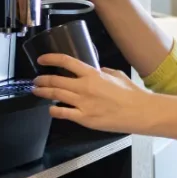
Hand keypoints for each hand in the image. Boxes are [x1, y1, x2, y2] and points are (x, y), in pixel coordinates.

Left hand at [31, 53, 156, 134]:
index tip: (42, 59)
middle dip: (42, 79)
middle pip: (56, 80)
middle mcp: (84, 87)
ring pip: (56, 96)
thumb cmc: (132, 94)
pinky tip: (51, 109)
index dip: (51, 59)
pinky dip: (54, 111)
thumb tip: (97, 71)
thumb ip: (104, 72)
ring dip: (44, 92)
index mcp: (93, 74)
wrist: (139, 112)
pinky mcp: (84, 118)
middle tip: (36, 80)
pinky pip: (63, 114)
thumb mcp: (117, 75)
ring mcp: (83, 103)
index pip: (66, 62)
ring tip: (37, 91)